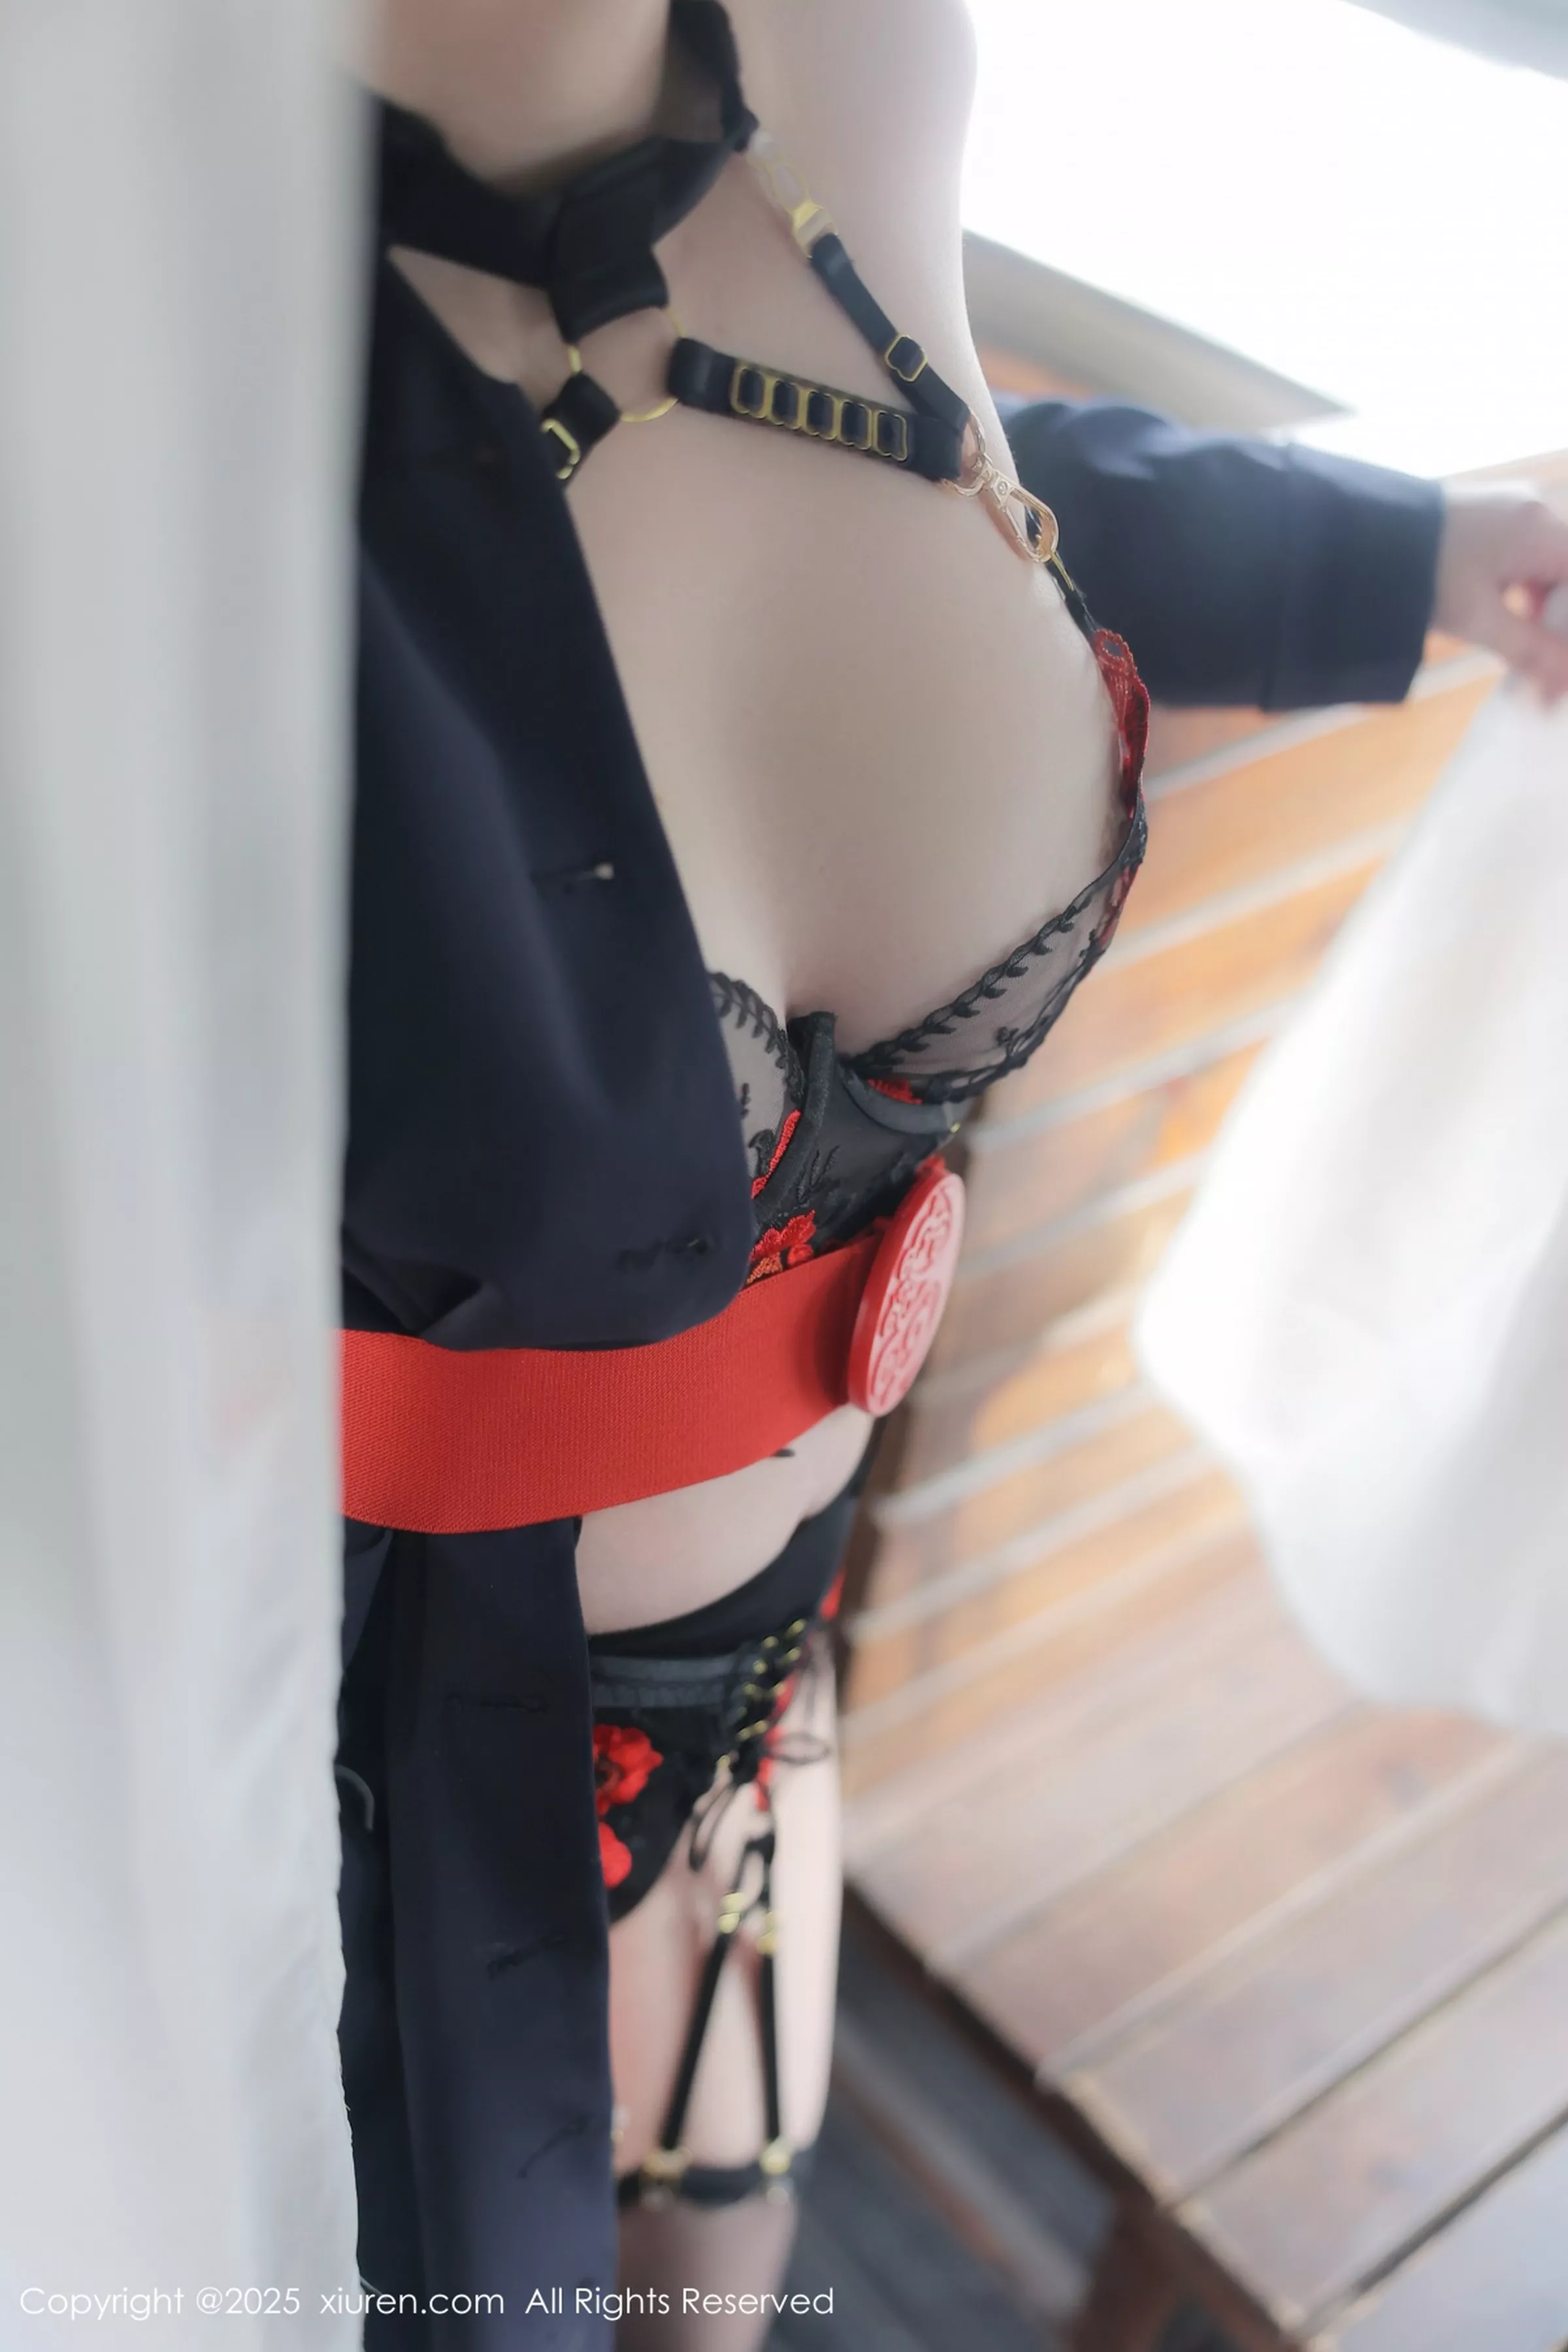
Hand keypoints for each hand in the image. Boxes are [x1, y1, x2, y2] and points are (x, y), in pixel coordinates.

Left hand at [1434, 483, 1567, 703]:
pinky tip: (1507, 623)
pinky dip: (1524, 594)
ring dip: (1545, 613)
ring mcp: (1511, 511)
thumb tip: (1562, 687)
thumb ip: (1530, 651)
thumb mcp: (1477, 619)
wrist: (1353, 537)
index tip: (1560, 668)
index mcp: (1543, 529)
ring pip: (1548, 569)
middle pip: (1567, 575)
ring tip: (1528, 655)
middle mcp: (1536, 511)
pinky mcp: (1488, 519)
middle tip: (1547, 673)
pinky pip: (1525, 558)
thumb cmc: (1420, 574)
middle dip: (1560, 625)